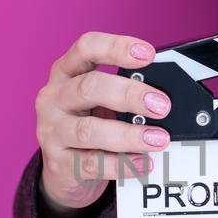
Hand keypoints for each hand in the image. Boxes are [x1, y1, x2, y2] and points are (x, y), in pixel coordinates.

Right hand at [35, 32, 172, 212]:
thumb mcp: (100, 102)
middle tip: (162, 105)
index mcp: (66, 72)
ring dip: (128, 135)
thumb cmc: (88, 125)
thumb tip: (164, 97)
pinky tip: (143, 163)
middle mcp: (54, 98)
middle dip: (130, 94)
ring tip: (158, 139)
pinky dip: (122, 164)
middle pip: (89, 87)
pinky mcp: (58, 164)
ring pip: (88, 130)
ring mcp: (52, 131)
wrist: (63, 170)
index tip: (148, 54)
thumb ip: (124, 94)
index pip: (86, 48)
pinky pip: (92, 163)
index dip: (116, 47)